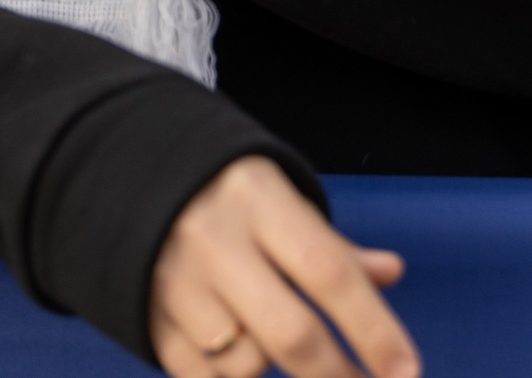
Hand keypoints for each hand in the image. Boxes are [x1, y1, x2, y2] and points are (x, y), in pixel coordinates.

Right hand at [150, 157, 419, 377]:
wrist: (124, 175)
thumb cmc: (227, 197)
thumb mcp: (280, 201)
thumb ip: (332, 246)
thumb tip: (390, 273)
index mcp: (256, 201)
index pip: (329, 272)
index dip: (375, 329)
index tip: (407, 372)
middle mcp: (213, 241)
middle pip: (291, 333)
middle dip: (339, 376)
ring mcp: (173, 282)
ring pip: (244, 364)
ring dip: (272, 368)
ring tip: (280, 351)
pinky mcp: (146, 316)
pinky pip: (200, 376)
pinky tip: (242, 361)